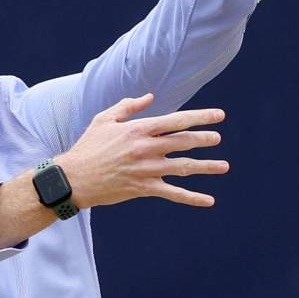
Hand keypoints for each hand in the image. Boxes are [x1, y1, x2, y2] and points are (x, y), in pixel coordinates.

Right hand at [50, 94, 228, 210]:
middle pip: (184, 142)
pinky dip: (193, 198)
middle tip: (218, 138)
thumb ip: (129, 106)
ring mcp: (147, 170)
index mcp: (139, 129)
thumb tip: (149, 97)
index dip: (200, 117)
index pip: (177, 120)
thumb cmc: (89, 146)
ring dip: (206, 166)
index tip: (219, 116)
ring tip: (224, 165)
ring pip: (184, 167)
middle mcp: (147, 148)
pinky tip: (209, 200)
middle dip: (205, 139)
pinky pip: (174, 193)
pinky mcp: (144, 188)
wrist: (74, 178)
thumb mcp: (104, 119)